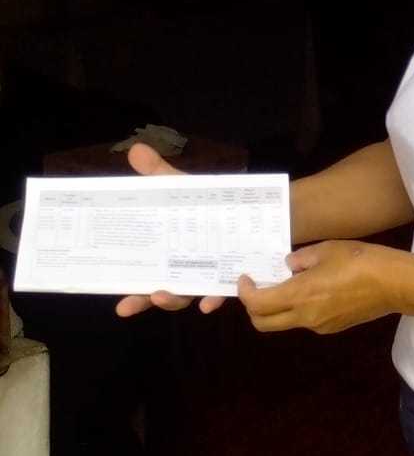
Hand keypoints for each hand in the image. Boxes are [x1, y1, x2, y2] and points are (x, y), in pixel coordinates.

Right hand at [115, 142, 225, 318]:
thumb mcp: (184, 188)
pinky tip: (207, 304)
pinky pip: (224, 292)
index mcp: (169, 255)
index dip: (132, 294)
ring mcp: (210, 276)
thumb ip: (161, 174)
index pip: (146, 279)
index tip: (117, 304)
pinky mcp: (234, 276)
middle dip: (145, 300)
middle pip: (162, 292)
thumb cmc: (211, 205)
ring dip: (174, 299)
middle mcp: (187, 271)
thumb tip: (136, 150)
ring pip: (189, 295)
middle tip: (127, 305)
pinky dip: (215, 298)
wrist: (254, 211)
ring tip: (162, 295)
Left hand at [237, 239, 402, 333]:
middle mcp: (305, 317)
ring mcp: (319, 326)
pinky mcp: (333, 327)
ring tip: (287, 285)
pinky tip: (313, 291)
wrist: (395, 284)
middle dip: (253, 308)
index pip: (258, 303)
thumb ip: (300, 258)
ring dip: (277, 308)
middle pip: (263, 323)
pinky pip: (305, 321)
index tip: (245, 278)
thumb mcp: (326, 249)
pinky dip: (298, 309)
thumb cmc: (361, 261)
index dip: (245, 292)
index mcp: (299, 295)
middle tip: (257, 288)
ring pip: (285, 323)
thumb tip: (289, 265)